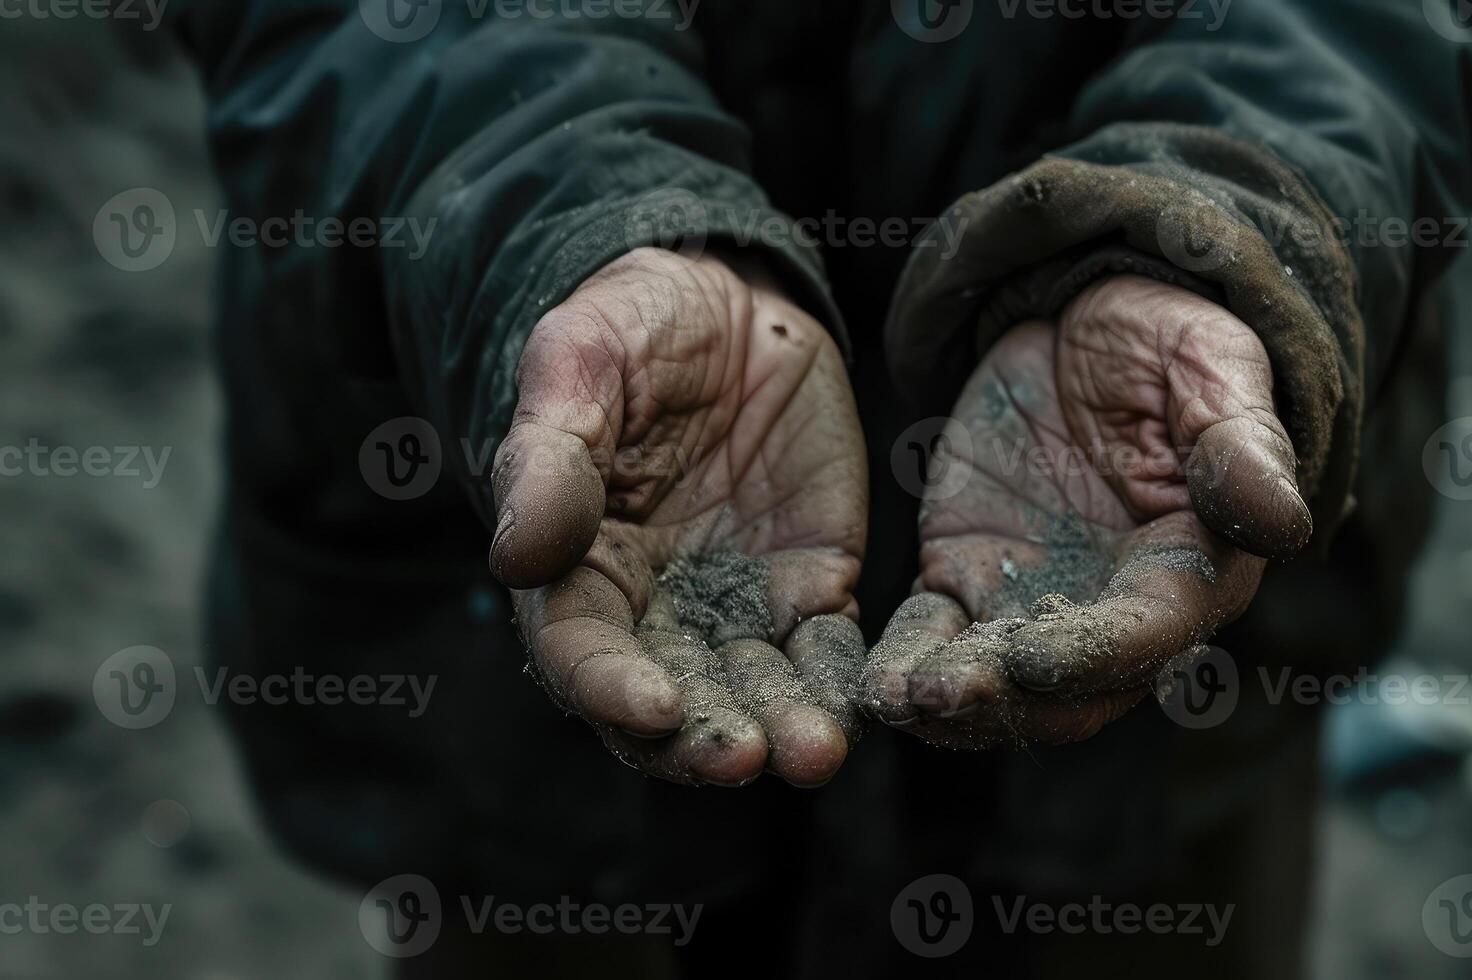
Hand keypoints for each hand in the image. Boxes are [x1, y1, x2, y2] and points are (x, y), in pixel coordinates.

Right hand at [491, 248, 867, 786]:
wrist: (731, 306)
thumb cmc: (633, 328)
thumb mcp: (580, 365)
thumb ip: (550, 459)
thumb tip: (514, 556)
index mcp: (576, 568)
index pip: (579, 650)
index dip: (607, 686)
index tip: (651, 705)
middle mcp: (652, 609)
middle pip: (670, 700)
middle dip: (704, 738)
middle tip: (745, 758)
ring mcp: (736, 606)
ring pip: (754, 689)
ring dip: (781, 727)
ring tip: (814, 753)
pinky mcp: (810, 584)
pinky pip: (827, 648)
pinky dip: (842, 682)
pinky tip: (863, 705)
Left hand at [865, 275, 1310, 746]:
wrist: (1083, 315)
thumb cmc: (1167, 343)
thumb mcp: (1211, 369)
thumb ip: (1240, 447)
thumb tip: (1284, 520)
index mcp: (1190, 569)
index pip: (1149, 632)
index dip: (1095, 653)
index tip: (1034, 656)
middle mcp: (1113, 609)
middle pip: (1070, 688)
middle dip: (1006, 701)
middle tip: (941, 695)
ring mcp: (1035, 602)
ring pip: (997, 681)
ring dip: (949, 703)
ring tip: (892, 701)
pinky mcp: (966, 577)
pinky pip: (932, 638)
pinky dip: (902, 666)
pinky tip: (868, 686)